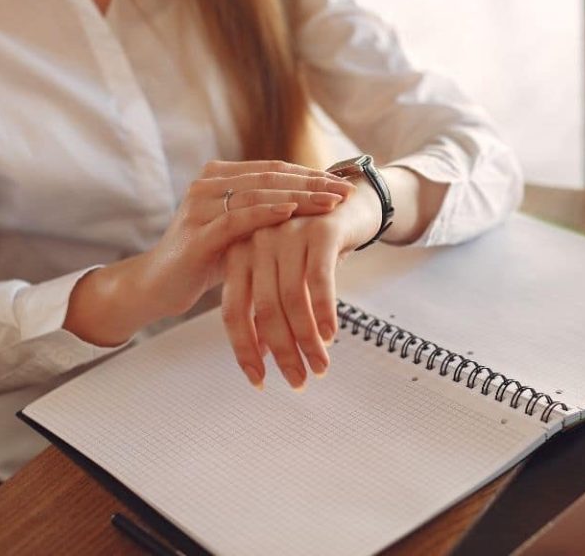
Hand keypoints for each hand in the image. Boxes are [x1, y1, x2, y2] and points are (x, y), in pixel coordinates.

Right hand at [64, 161, 352, 346]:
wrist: (158, 286)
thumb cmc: (206, 259)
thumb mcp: (241, 232)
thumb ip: (267, 214)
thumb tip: (316, 207)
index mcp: (219, 177)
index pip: (274, 170)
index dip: (310, 175)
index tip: (343, 184)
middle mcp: (208, 184)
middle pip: (270, 177)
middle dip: (312, 183)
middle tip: (346, 191)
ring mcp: (199, 206)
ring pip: (258, 194)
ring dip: (298, 196)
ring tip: (330, 202)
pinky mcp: (197, 233)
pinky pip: (237, 219)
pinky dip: (266, 213)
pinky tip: (292, 212)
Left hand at [220, 176, 380, 388]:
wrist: (351, 203)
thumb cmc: (313, 246)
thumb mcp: (285, 274)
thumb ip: (268, 307)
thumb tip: (260, 353)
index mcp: (240, 253)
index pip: (233, 310)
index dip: (244, 349)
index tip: (259, 380)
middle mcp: (258, 241)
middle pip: (262, 309)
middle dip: (281, 352)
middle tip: (297, 381)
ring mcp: (287, 233)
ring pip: (291, 299)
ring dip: (306, 339)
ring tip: (319, 366)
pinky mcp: (319, 231)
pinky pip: (319, 280)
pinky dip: (324, 312)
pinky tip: (331, 336)